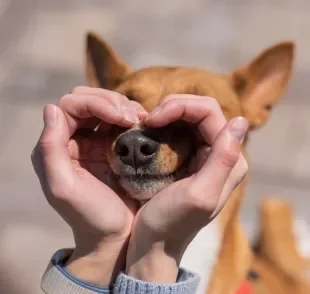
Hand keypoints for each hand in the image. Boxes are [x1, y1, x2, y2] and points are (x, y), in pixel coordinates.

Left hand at [31, 87, 146, 285]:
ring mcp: (96, 140)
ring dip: (123, 107)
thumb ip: (50, 149)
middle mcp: (74, 138)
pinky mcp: (115, 145)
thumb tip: (51, 109)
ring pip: (105, 105)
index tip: (122, 118)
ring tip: (140, 120)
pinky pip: (121, 119)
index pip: (71, 106)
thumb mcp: (64, 187)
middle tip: (132, 118)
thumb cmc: (90, 215)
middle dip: (111, 102)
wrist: (117, 235)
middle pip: (87, 100)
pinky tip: (142, 125)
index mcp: (57, 146)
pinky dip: (132, 116)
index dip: (96, 104)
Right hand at [126, 95, 248, 282]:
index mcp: (229, 159)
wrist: (154, 243)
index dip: (180, 107)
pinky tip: (149, 132)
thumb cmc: (171, 223)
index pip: (209, 112)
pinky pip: (177, 129)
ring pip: (187, 117)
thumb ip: (223, 159)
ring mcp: (203, 154)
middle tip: (148, 121)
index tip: (153, 120)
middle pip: (199, 110)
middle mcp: (220, 153)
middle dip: (172, 107)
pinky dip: (162, 125)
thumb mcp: (199, 195)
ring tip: (146, 125)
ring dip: (166, 114)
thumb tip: (241, 121)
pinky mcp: (186, 157)